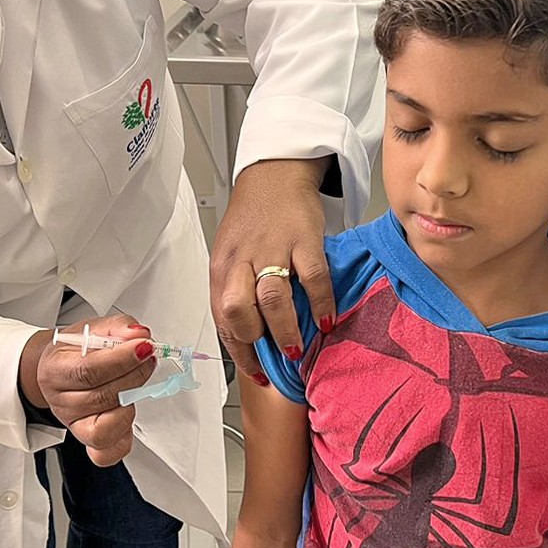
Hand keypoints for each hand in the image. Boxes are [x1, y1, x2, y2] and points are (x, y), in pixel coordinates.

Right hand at [25, 315, 153, 466]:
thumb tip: (140, 335)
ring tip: (135, 384)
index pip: (88, 371)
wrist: (63, 368)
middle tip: (148, 357)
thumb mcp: (95, 328)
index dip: (122, 360)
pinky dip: (123, 437)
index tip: (144, 346)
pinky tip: (127, 412)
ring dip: (130, 402)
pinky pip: (107, 453)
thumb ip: (119, 327)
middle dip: (135, 375)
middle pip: (102, 397)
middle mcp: (61, 402)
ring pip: (106, 427)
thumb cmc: (78, 350)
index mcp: (55, 370)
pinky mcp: (89, 442)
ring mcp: (74, 425)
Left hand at [211, 158, 336, 385]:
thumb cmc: (253, 219)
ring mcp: (272, 248)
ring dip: (285, 330)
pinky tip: (326, 320)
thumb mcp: (232, 254)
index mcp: (222, 267)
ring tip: (297, 349)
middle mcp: (242, 259)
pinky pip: (312, 278)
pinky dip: (320, 304)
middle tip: (274, 353)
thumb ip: (236, 290)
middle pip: (236, 309)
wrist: (274, 174)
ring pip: (272, 298)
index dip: (239, 352)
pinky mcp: (303, 238)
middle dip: (254, 339)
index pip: (222, 319)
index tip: (257, 373)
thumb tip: (249, 337)